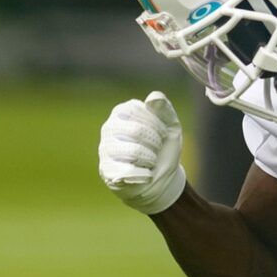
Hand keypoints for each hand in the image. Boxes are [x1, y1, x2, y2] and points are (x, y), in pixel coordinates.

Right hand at [99, 91, 187, 214]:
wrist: (162, 179)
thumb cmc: (164, 149)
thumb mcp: (171, 127)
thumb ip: (164, 109)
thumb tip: (154, 97)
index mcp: (122, 113)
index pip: (138, 110)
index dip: (157, 124)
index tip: (163, 134)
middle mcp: (109, 128)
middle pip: (136, 131)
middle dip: (155, 143)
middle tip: (157, 149)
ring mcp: (105, 149)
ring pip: (133, 151)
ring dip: (150, 159)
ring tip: (151, 162)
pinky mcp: (106, 170)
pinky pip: (127, 171)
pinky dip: (144, 175)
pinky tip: (145, 175)